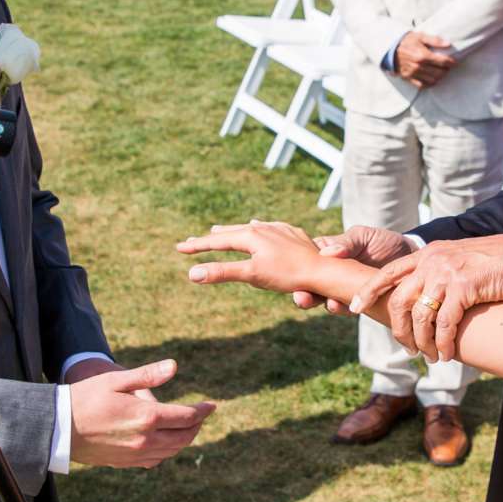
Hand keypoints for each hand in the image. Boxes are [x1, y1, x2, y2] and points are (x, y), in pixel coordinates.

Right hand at [65, 358, 213, 468]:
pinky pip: (155, 460)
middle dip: (197, 425)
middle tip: (200, 415)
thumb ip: (148, 375)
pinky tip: (164, 442)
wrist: (57, 428)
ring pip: (172, 450)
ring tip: (187, 427)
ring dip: (184, 439)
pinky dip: (167, 451)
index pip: (187, 417)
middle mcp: (146, 439)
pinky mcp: (125, 462)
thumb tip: (174, 366)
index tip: (212, 405)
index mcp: (147, 417)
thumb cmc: (85, 398)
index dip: (203, 411)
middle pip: (184, 437)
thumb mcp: (116, 380)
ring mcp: (136, 454)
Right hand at [178, 220, 327, 297]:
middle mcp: (263, 228)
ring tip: (219, 231)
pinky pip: (269, 227)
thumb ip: (222, 272)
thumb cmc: (288, 275)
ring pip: (249, 228)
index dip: (197, 246)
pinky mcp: (292, 234)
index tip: (179, 248)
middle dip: (211, 238)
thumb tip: (192, 274)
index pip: (217, 241)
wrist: (324, 269)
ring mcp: (279, 229)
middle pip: (231, 232)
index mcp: (250, 236)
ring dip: (232, 231)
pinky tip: (258, 226)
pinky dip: (256, 228)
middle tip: (193, 242)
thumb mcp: (252, 275)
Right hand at [292, 226, 412, 311]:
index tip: (294, 279)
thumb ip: (346, 243)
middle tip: (303, 299)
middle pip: (311, 285)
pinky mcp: (358, 302)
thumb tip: (328, 252)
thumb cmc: (383, 241)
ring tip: (330, 304)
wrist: (409, 256)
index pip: (305, 263)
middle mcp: (330, 274)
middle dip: (305, 295)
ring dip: (326, 304)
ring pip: (327, 300)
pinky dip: (347, 309)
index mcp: (325, 254)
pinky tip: (351, 308)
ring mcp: (342, 290)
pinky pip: (348, 308)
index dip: (297, 272)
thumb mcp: (364, 236)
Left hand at [353, 233, 502, 362]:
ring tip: (432, 357)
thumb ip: (441, 274)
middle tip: (408, 349)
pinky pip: (444, 324)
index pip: (388, 272)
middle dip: (399, 329)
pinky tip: (449, 354)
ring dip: (422, 342)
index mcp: (429, 253)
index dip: (368, 291)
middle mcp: (433, 261)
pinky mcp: (464, 287)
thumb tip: (428, 298)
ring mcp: (447, 273)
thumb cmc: (500, 262)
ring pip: (420, 316)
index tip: (353, 308)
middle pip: (399, 300)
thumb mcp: (462, 261)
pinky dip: (444, 343)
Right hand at [393, 31, 458, 87]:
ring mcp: (414, 73)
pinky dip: (429, 83)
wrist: (390, 49)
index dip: (451, 62)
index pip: (443, 62)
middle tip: (447, 66)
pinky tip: (432, 78)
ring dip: (439, 77)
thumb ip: (435, 40)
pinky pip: (422, 85)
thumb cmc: (406, 41)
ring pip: (433, 80)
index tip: (455, 62)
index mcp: (423, 55)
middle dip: (446, 70)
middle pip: (439, 72)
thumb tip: (448, 44)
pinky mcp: (409, 78)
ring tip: (440, 72)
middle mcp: (419, 66)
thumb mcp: (420, 36)